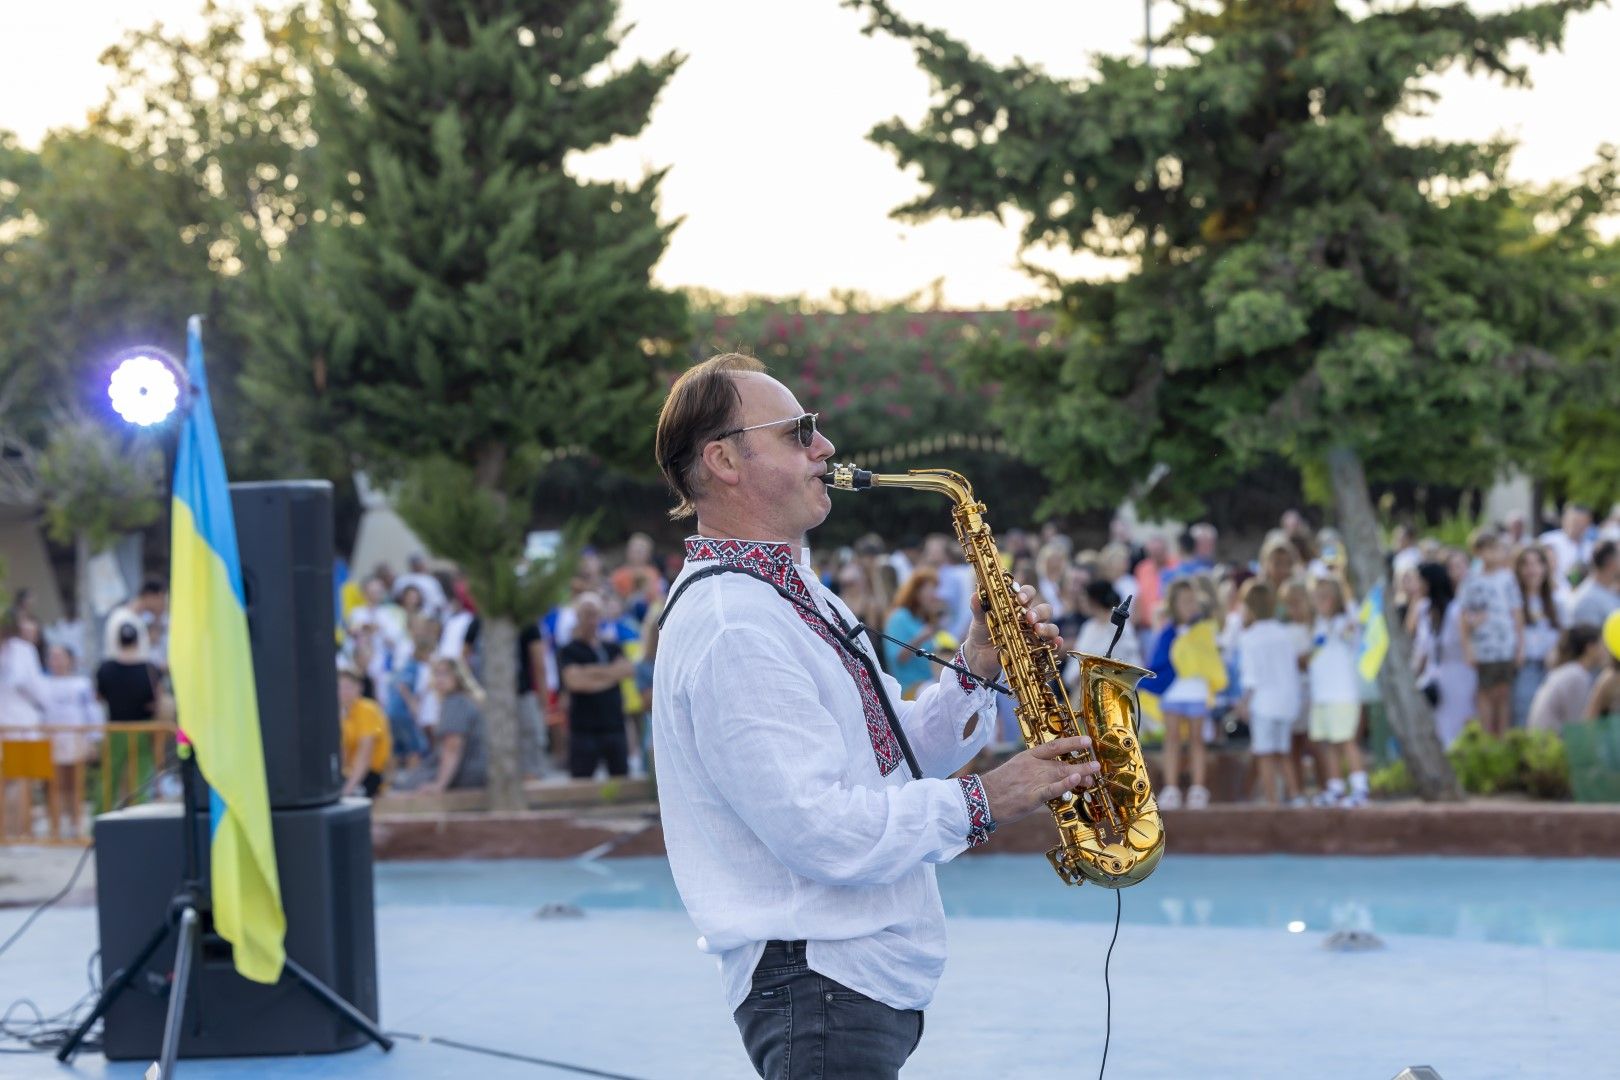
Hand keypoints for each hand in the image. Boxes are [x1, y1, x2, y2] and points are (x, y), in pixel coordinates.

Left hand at [964, 582, 1060, 679]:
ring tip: (1037, 630)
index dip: (1026, 593)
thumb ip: (978, 607)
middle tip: (1029, 618)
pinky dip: (1056, 642)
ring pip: (1051, 626)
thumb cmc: (982, 631)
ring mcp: (1034, 633)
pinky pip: (1051, 644)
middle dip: (1038, 612)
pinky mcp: (1036, 648)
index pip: (1028, 593)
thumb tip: (976, 595)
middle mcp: (1029, 617)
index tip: (1020, 599)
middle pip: (1044, 609)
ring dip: (1048, 627)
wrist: (979, 655)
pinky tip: (1056, 642)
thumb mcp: (979, 619)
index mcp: (1017, 605)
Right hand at [979, 736, 1099, 824]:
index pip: (1054, 746)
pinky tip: (1076, 780)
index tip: (1087, 740)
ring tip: (1094, 773)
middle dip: (1081, 764)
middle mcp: (1033, 766)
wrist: (982, 798)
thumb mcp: (1015, 771)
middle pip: (1062, 762)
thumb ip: (1034, 772)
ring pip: (1062, 773)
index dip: (1072, 742)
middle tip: (1097, 764)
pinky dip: (1065, 784)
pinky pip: (1053, 789)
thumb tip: (1051, 777)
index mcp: (1028, 757)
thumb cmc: (998, 787)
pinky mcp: (1033, 795)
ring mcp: (1034, 780)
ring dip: (1081, 772)